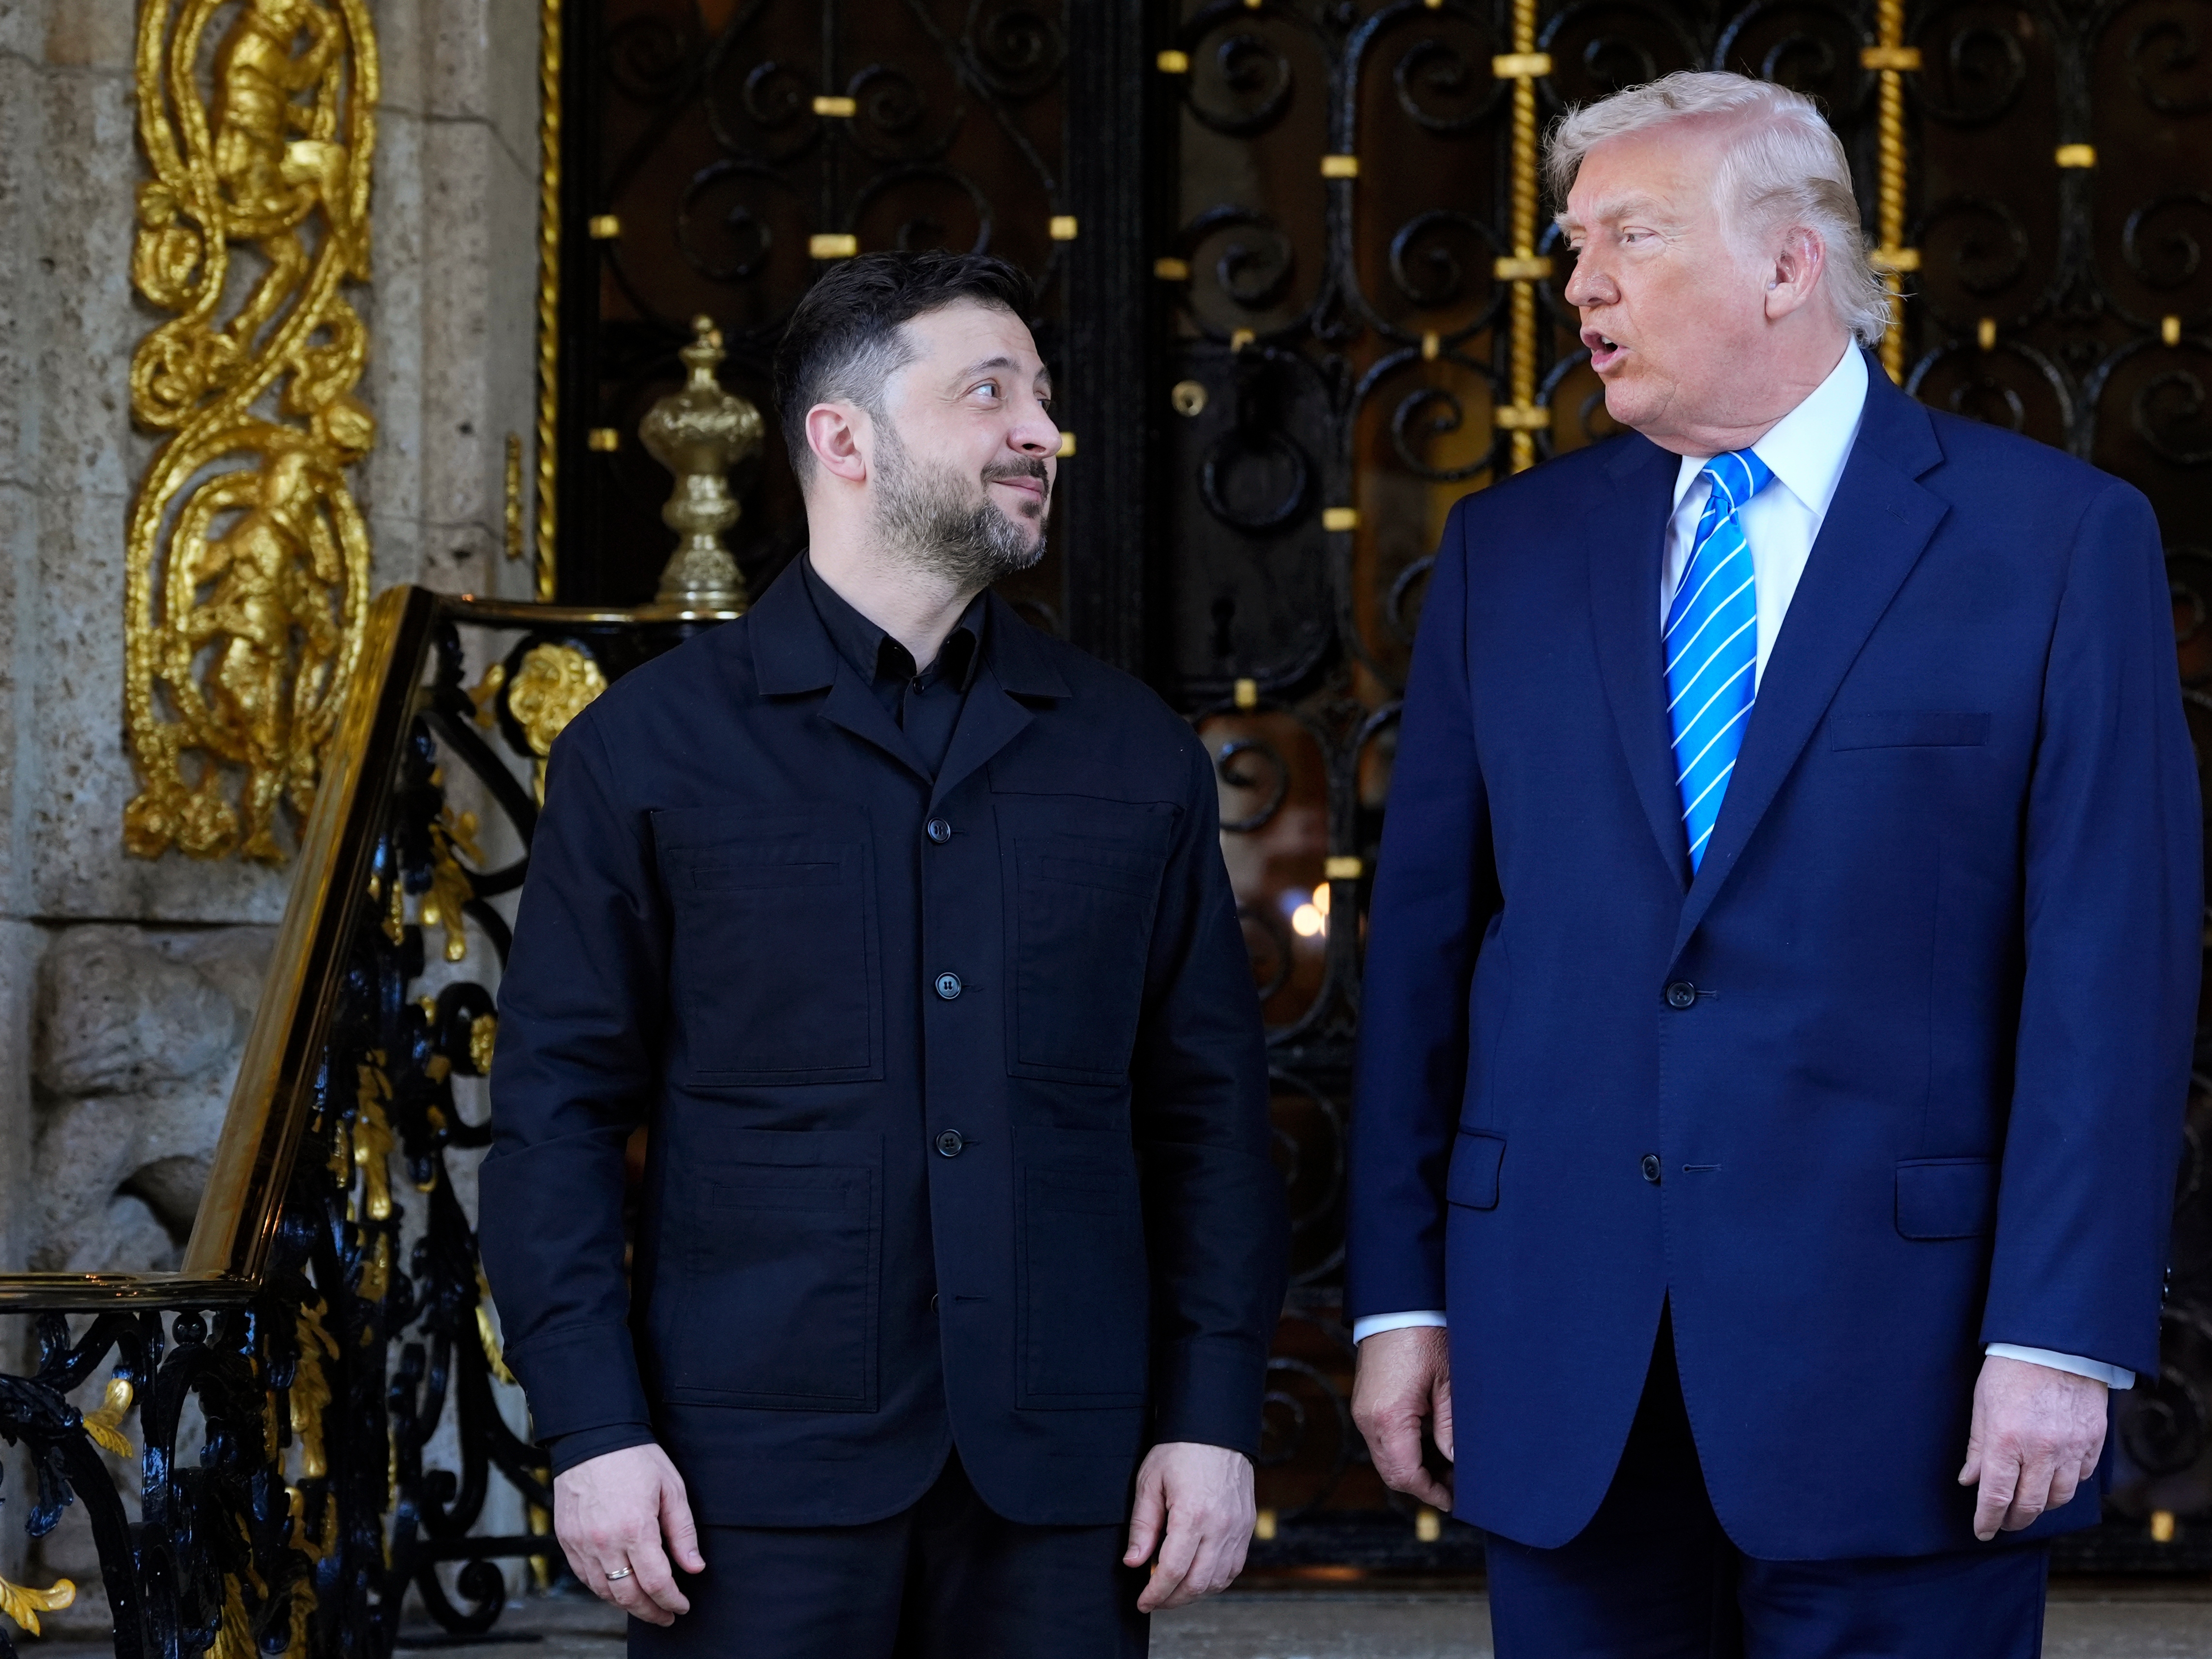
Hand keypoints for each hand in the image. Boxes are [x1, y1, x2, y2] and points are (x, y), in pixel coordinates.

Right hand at [554, 1443, 705, 1624]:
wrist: (592, 1437)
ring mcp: (581, 1543)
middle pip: (628, 1596)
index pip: (657, 1582)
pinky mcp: (566, 1540)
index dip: (672, 1601)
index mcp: (636, 1528)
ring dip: (626, 1604)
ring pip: (604, 1591)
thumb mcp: (671, 1489)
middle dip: (650, 1612)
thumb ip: (683, 1532)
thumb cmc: (635, 1458)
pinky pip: (584, 1577)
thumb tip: (694, 1567)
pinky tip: (617, 1587)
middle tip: (666, 1616)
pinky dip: (603, 1588)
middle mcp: (605, 1542)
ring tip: (645, 1605)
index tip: (682, 1606)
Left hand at [1122, 1442, 1254, 1611]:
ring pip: (1217, 1581)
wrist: (1216, 1430)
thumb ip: (1142, 1526)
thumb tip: (1133, 1562)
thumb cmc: (1179, 1452)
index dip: (1155, 1593)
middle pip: (1197, 1584)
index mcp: (1192, 1514)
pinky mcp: (1247, 1528)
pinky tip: (1198, 1577)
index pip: (1173, 1571)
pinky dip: (1215, 1581)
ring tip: (1173, 1589)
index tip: (1142, 1602)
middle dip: (1172, 1599)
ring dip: (1193, 1593)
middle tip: (1154, 1600)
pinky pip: (1233, 1568)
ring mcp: (1238, 1529)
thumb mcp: (1150, 1482)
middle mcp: (1220, 1526)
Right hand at [1352, 1325, 1453, 1511]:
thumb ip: (1450, 1429)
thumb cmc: (1425, 1337)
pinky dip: (1404, 1448)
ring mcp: (1363, 1410)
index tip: (1453, 1500)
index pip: (1406, 1475)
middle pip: (1392, 1472)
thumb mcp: (1448, 1385)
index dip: (1430, 1493)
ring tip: (1447, 1465)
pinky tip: (1430, 1443)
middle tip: (1454, 1486)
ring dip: (1413, 1467)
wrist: (1398, 1304)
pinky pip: (1382, 1438)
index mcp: (1389, 1418)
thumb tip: (1455, 1463)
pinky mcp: (1365, 1401)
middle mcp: (1369, 1418)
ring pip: (1386, 1457)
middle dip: (1422, 1484)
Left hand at [1957, 1355, 2107, 1541]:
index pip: (1996, 1496)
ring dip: (2042, 1506)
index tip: (1982, 1532)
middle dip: (2015, 1520)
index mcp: (2007, 1441)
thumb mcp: (1983, 1405)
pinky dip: (2068, 1484)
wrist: (2055, 1345)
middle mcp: (2042, 1451)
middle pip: (2031, 1504)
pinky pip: (2083, 1477)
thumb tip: (1970, 1480)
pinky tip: (2055, 1481)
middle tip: (2005, 1523)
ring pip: (2060, 1497)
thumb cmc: (2011, 1369)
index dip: (1988, 1519)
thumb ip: (1978, 1447)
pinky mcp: (2094, 1442)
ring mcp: (2072, 1448)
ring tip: (2029, 1504)